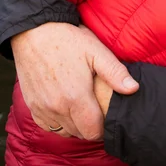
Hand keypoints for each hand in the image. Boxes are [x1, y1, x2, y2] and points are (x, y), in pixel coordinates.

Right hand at [10, 23, 138, 140]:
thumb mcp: (95, 51)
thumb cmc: (67, 39)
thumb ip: (115, 72)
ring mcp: (43, 107)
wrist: (33, 32)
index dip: (103, 127)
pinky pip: (48, 126)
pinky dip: (57, 122)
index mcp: (76, 97)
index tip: (106, 116)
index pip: (94, 131)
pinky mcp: (32, 105)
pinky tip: (64, 108)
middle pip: (80, 133)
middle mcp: (58, 107)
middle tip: (95, 110)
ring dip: (74, 125)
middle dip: (90, 126)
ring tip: (80, 108)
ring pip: (64, 131)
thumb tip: (133, 89)